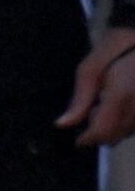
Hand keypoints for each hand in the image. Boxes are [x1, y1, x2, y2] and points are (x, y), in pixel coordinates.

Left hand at [62, 25, 134, 143]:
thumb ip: (79, 100)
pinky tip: (121, 105)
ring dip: (114, 127)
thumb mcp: (89, 70)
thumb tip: (63, 124)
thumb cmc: (114, 50)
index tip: (79, 140)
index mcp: (120, 95)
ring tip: (108, 103)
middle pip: (116, 135)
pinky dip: (126, 122)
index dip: (88, 139)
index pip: (103, 131)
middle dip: (100, 132)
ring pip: (128, 132)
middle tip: (94, 111)